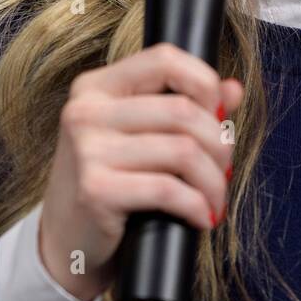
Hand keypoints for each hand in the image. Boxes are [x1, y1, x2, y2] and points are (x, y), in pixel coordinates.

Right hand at [38, 43, 241, 300]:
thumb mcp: (140, 137)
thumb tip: (233, 89)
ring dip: (213, 181)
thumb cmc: (110, 182)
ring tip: (214, 199)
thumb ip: (186, 106)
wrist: (67, 242)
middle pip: (182, 110)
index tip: (219, 116)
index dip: (204, 82)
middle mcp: (86, 111)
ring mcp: (87, 150)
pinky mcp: (96, 189)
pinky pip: (168, 190)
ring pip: (183, 151)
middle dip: (219, 144)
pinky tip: (201, 217)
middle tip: (224, 169)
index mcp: (96, 87)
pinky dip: (197, 206)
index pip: (164, 59)